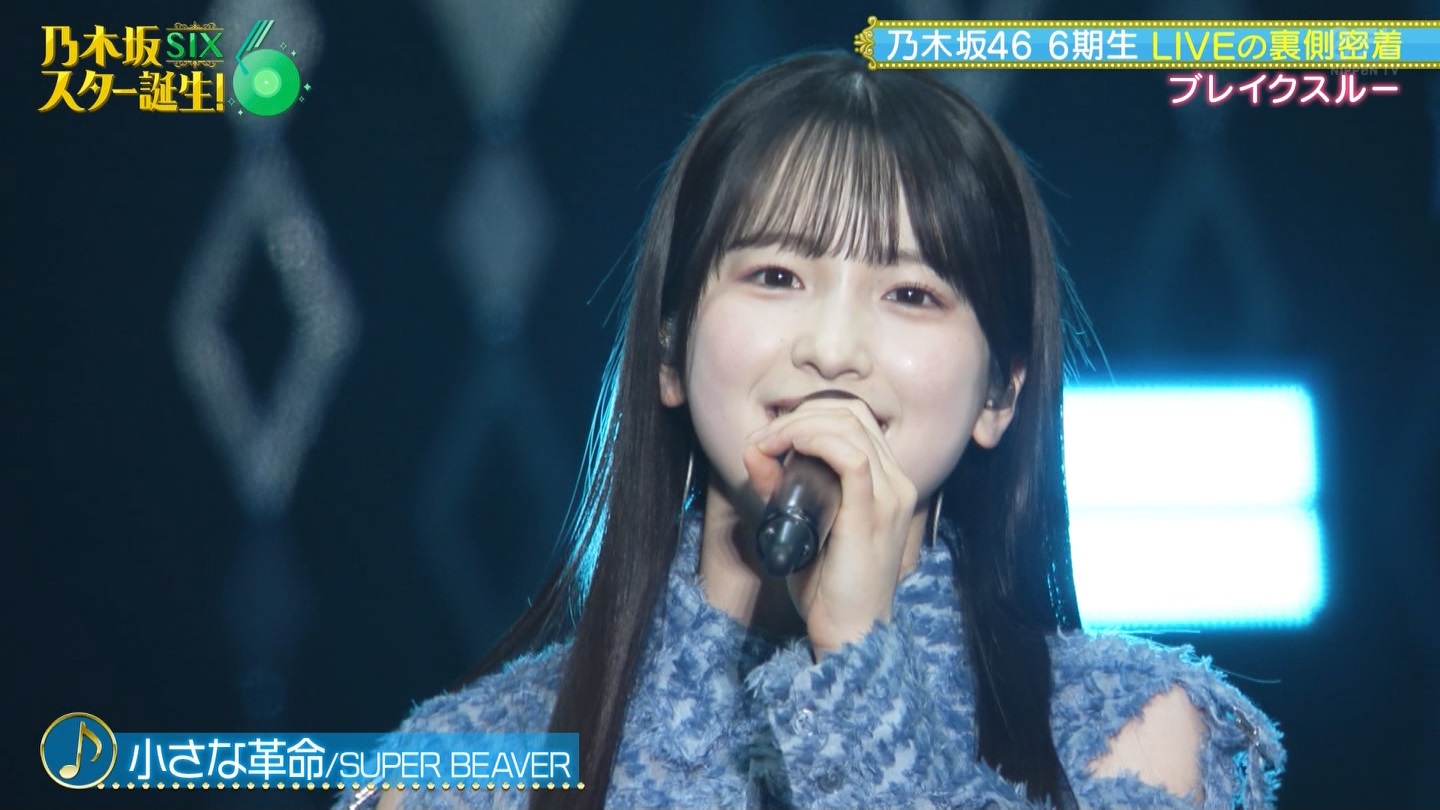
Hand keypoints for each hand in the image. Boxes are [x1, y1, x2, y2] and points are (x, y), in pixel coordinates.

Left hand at [744, 398, 918, 656]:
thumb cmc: (828, 587)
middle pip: (852, 415)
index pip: (855, 420)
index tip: (771, 436)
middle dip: (800, 414)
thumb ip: (780, 491)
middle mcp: (897, 483)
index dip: (810, 413)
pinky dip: (815, 441)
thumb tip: (754, 453)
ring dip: (799, 425)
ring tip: (767, 443)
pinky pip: (851, 457)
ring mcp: (890, 497)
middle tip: (764, 438)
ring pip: (849, 428)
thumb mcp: (801, 527)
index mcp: (887, 483)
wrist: (851, 634)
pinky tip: (788, 447)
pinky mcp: (872, 513)